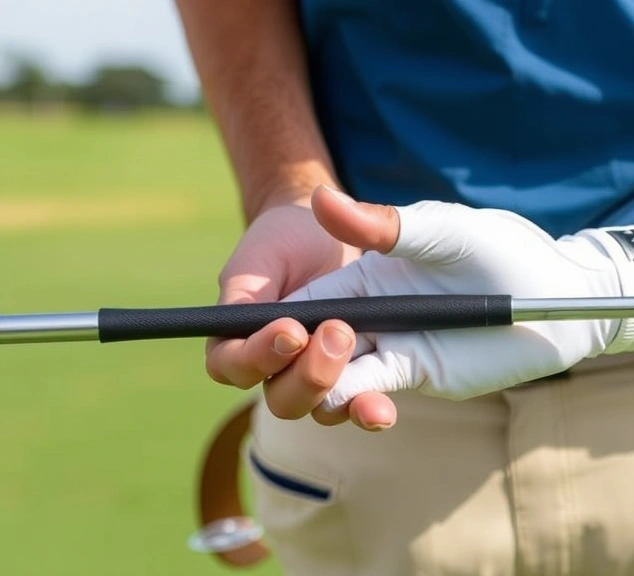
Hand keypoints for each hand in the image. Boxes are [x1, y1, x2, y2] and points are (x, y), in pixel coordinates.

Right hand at [204, 197, 396, 429]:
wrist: (333, 243)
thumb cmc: (295, 236)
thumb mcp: (287, 231)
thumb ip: (297, 237)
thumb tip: (323, 202)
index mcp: (242, 330)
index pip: (230, 361)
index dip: (255, 356)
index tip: (291, 329)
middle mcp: (277, 362)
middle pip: (278, 396)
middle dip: (306, 376)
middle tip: (338, 333)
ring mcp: (317, 373)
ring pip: (316, 407)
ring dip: (338, 400)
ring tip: (367, 390)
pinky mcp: (357, 376)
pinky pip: (355, 402)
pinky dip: (367, 410)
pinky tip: (382, 411)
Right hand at [287, 188, 633, 423]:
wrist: (551, 292)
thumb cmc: (498, 248)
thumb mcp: (440, 230)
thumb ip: (382, 224)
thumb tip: (320, 198)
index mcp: (360, 277)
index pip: (299, 301)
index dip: (274, 318)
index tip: (270, 324)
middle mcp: (366, 315)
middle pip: (299, 348)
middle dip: (288, 354)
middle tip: (309, 338)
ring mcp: (389, 347)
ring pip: (328, 378)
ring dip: (316, 380)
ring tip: (335, 364)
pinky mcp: (414, 374)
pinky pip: (371, 390)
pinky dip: (358, 399)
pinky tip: (363, 401)